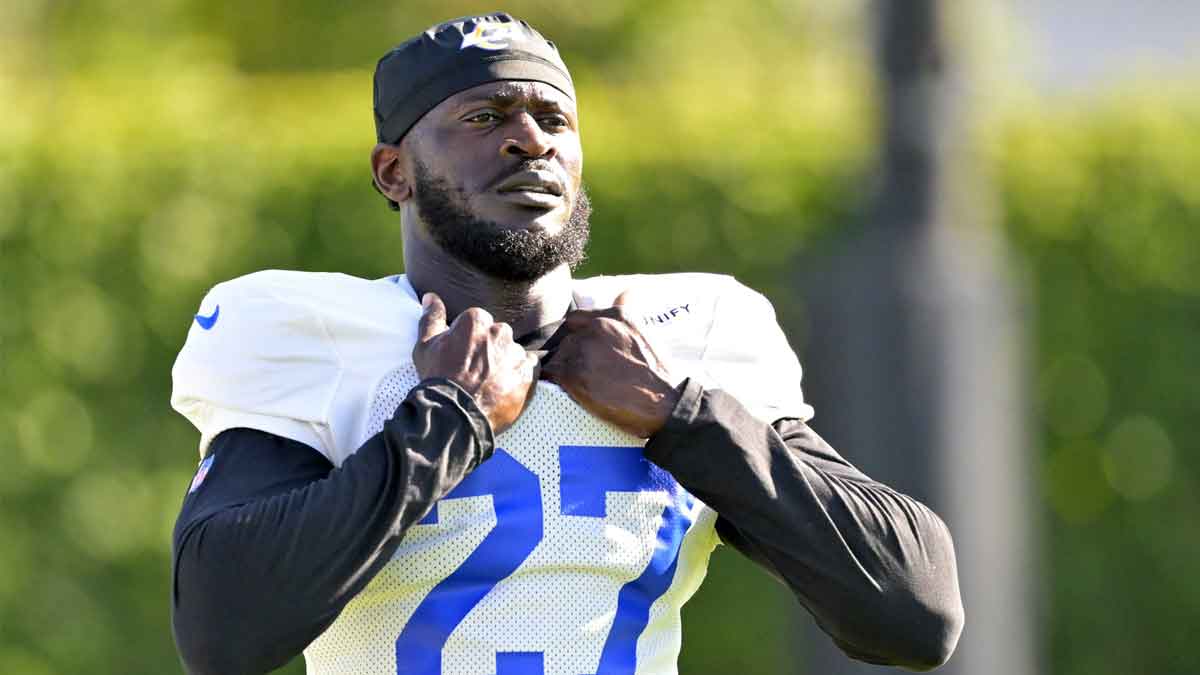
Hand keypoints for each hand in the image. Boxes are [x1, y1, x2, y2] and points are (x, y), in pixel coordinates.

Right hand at [412, 293, 538, 434]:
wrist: (454, 415)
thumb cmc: (437, 378)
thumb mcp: (425, 346)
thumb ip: (431, 317)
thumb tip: (431, 297)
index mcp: (476, 320)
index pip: (478, 323)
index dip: (468, 342)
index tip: (462, 357)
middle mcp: (500, 331)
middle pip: (497, 336)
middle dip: (489, 350)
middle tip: (475, 372)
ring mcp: (516, 352)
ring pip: (512, 351)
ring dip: (504, 363)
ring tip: (489, 383)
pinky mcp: (528, 373)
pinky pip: (529, 367)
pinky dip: (519, 374)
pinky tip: (505, 386)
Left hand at [541, 292, 680, 437]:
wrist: (664, 400)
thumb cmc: (658, 371)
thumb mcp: (645, 331)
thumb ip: (628, 309)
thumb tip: (627, 291)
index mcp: (614, 315)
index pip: (577, 318)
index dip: (577, 335)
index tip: (582, 350)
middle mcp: (596, 327)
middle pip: (567, 339)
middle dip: (572, 355)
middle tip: (587, 374)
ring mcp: (583, 349)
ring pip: (558, 356)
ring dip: (565, 370)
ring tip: (583, 385)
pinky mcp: (572, 372)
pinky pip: (551, 373)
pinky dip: (555, 381)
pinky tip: (567, 389)